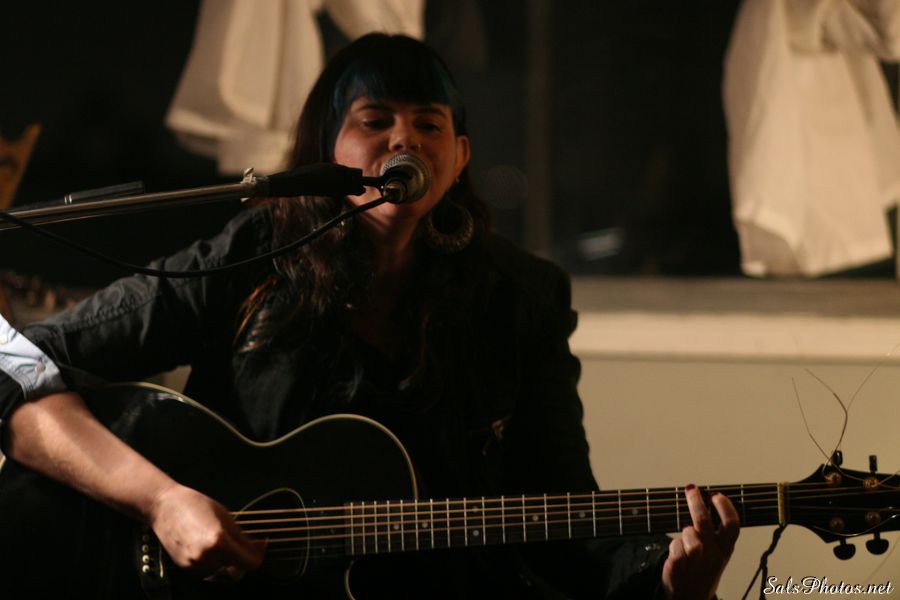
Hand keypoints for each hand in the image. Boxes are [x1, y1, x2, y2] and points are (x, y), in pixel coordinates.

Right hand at [148, 483, 265, 578]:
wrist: (164, 507)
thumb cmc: (194, 505)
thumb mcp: (226, 517)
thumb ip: (243, 538)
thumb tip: (259, 547)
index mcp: (218, 541)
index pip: (249, 563)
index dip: (259, 555)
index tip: (261, 546)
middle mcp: (205, 557)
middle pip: (236, 573)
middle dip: (244, 562)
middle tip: (247, 547)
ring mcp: (194, 564)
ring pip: (222, 575)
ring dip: (229, 564)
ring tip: (227, 546)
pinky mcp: (185, 567)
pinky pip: (208, 573)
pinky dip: (215, 565)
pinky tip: (213, 549)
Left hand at [662, 484, 738, 599]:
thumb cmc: (703, 571)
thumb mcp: (717, 553)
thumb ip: (714, 532)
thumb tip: (709, 500)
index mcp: (725, 550)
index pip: (732, 525)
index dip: (725, 507)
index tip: (716, 494)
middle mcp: (713, 556)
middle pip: (705, 523)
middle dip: (697, 503)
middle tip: (691, 489)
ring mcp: (696, 564)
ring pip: (690, 535)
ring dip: (686, 531)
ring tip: (686, 533)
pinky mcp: (678, 569)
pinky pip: (674, 548)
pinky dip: (673, 545)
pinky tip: (676, 549)